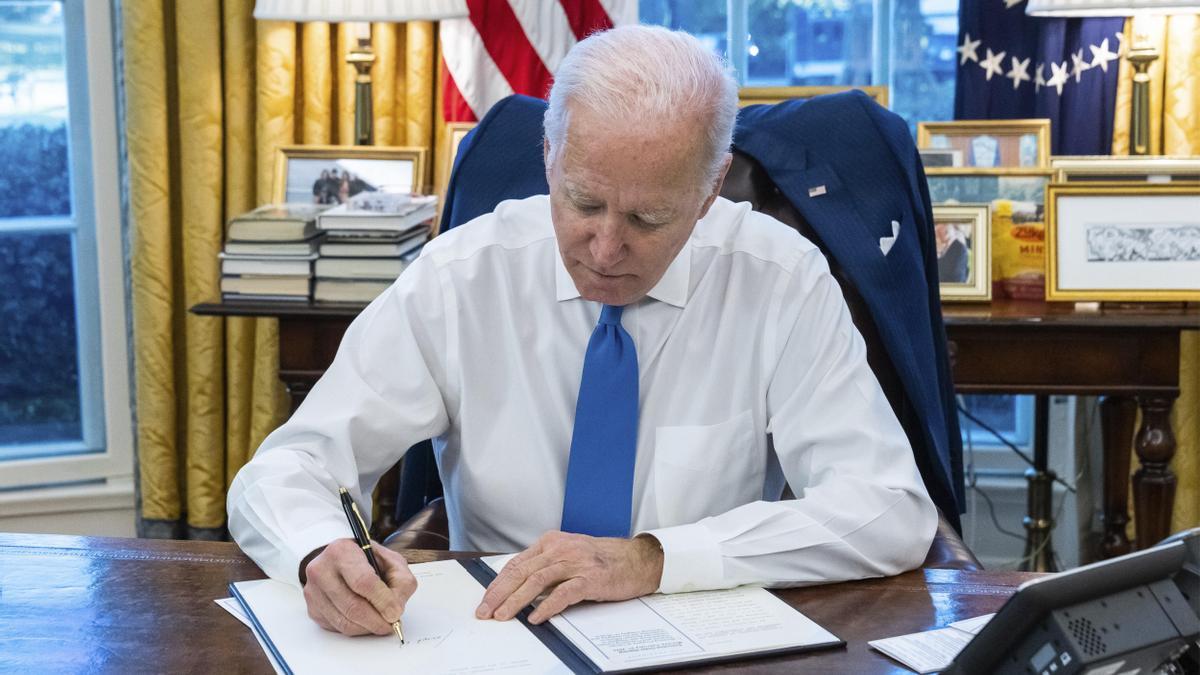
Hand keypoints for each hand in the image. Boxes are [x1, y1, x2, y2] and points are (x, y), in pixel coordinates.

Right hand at [301, 538, 417, 635]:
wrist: (337, 560)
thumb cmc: (365, 559)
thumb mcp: (389, 559)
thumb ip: (400, 580)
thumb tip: (395, 608)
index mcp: (342, 551)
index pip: (363, 582)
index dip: (382, 601)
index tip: (395, 612)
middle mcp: (322, 570)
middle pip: (352, 606)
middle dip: (376, 620)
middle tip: (390, 624)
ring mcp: (314, 591)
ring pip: (344, 621)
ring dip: (367, 628)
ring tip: (381, 623)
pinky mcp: (312, 608)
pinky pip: (337, 627)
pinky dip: (356, 629)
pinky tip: (365, 621)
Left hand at [476, 531, 663, 623]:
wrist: (637, 558)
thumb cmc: (602, 559)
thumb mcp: (569, 554)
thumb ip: (545, 566)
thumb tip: (517, 587)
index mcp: (551, 542)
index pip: (517, 564)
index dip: (498, 584)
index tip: (485, 600)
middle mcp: (560, 549)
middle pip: (522, 572)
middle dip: (499, 594)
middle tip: (485, 611)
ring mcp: (576, 562)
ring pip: (537, 581)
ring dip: (516, 601)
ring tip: (503, 616)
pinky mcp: (591, 578)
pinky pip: (564, 593)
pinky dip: (547, 606)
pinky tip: (536, 617)